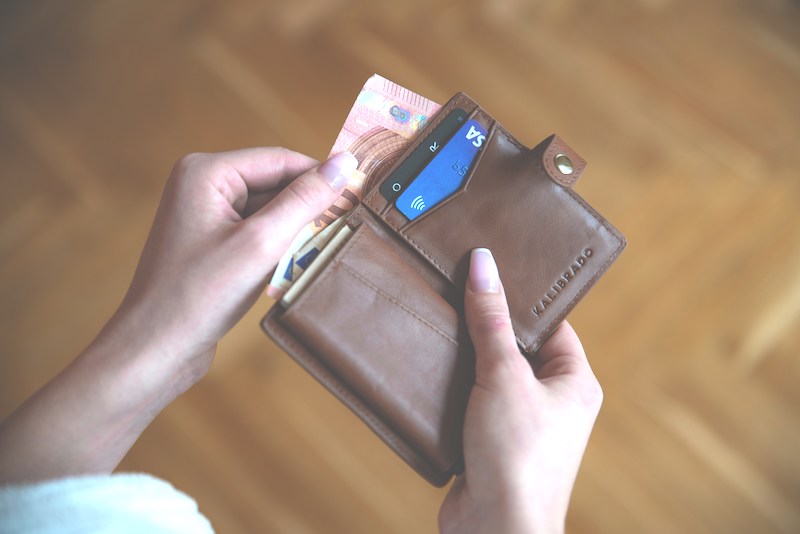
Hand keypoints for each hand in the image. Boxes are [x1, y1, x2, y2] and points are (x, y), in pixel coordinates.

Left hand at [0, 148, 356, 482]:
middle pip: (274, 183)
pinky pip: (255, 230)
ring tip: (311, 255)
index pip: (280, 160)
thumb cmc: (199, 295)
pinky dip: (276, 247)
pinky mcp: (209, 241)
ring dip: (292, 231)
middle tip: (339, 231)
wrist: (155, 349)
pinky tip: (287, 268)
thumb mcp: (261, 243)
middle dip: (305, 208)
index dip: (321, 177)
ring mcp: (204, 213)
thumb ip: (304, 200)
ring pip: (268, 210)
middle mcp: (201, 184)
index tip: (358, 196)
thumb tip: (345, 164)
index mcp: (206, 171)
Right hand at [439, 249, 602, 533]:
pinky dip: (451, 388)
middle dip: (485, 325)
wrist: (495, 530)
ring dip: (464, 357)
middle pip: (516, 347)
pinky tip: (428, 367)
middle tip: (455, 290)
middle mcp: (553, 402)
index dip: (521, 297)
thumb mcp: (504, 376)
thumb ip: (491, 320)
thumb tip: (483, 263)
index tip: (490, 270)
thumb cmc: (516, 457)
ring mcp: (521, 424)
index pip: (550, 324)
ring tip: (436, 321)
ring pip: (489, 375)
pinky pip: (470, 403)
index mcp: (574, 382)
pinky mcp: (490, 443)